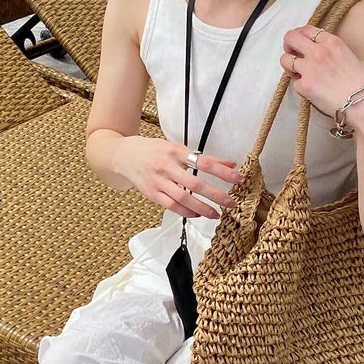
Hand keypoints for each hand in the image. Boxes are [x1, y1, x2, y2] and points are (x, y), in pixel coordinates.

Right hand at [111, 135, 243, 218]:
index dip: (222, 171)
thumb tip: (229, 163)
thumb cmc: (154, 151)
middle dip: (215, 195)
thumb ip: (201, 157)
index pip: (204, 162)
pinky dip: (186, 212)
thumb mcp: (177, 148)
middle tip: (230, 203)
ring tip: (215, 214)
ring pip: (183, 198)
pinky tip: (197, 215)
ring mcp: (158, 181)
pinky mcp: (152, 194)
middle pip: (195, 183)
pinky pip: (171, 206)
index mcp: (176, 152)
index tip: (238, 178)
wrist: (125, 156)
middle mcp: (167, 166)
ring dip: (202, 208)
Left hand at [279, 24, 363, 122]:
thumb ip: (333, 52)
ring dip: (288, 65)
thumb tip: (324, 57)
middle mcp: (318, 51)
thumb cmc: (363, 83)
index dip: (300, 36)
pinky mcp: (304, 86)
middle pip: (291, 37)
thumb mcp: (350, 56)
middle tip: (292, 54)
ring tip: (296, 73)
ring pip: (285, 59)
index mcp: (332, 41)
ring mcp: (309, 68)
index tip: (300, 43)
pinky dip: (299, 86)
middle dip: (288, 45)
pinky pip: (294, 82)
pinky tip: (309, 90)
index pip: (307, 29)